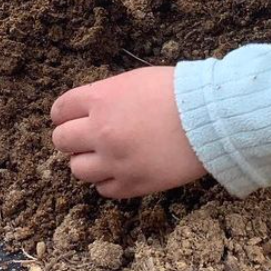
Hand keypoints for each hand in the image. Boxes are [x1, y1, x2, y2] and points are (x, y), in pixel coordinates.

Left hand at [50, 68, 206, 198]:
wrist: (211, 119)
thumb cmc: (177, 92)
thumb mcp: (133, 81)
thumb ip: (107, 96)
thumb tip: (92, 108)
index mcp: (99, 100)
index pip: (60, 109)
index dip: (63, 114)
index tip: (69, 118)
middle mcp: (100, 131)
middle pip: (62, 141)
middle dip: (70, 138)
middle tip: (85, 138)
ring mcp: (115, 160)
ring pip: (77, 169)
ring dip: (86, 162)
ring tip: (102, 156)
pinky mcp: (134, 184)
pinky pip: (104, 189)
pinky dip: (107, 181)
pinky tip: (119, 171)